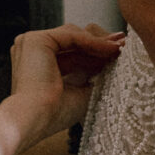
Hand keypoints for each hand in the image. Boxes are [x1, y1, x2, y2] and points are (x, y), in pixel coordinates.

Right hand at [9, 23, 124, 138]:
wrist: (35, 119)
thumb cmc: (55, 114)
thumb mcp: (80, 91)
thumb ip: (92, 75)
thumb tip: (112, 60)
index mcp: (37, 64)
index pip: (72, 52)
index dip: (96, 53)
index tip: (119, 53)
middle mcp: (31, 51)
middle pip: (73, 41)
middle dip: (100, 44)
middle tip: (123, 45)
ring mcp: (31, 43)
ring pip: (74, 36)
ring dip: (99, 42)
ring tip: (120, 49)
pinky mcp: (36, 40)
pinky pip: (72, 35)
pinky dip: (93, 42)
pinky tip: (111, 49)